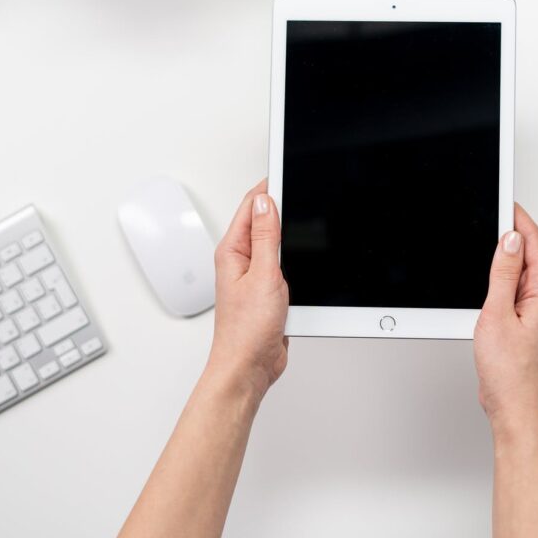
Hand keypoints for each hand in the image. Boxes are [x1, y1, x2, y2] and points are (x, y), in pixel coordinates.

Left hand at [206, 179, 289, 398]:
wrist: (249, 367)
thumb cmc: (246, 331)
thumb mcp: (263, 275)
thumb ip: (265, 236)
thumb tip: (265, 201)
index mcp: (232, 251)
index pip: (251, 206)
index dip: (270, 187)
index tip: (287, 170)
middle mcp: (241, 260)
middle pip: (263, 220)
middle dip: (282, 204)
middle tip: (301, 185)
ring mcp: (255, 275)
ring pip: (276, 242)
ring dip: (290, 231)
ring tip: (302, 210)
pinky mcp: (269, 290)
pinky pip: (283, 263)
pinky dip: (295, 256)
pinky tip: (304, 254)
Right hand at [474, 204, 537, 431]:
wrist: (515, 409)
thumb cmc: (511, 373)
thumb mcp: (498, 314)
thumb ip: (503, 275)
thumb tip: (509, 240)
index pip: (534, 242)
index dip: (517, 218)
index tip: (503, 201)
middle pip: (529, 252)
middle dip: (510, 231)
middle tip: (488, 214)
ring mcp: (537, 311)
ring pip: (521, 271)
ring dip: (504, 255)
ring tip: (483, 241)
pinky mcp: (525, 321)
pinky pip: (515, 289)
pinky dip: (500, 277)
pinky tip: (486, 278)